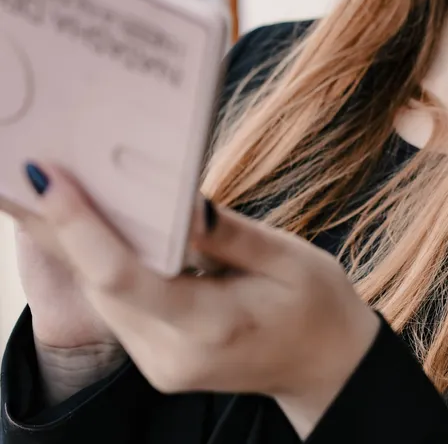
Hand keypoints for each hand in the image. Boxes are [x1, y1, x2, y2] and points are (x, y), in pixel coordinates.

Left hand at [8, 162, 381, 436]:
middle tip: (32, 170)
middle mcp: (170, 354)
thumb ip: (227, 231)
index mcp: (211, 325)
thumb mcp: (289, 257)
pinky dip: (102, 263)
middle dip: (63, 226)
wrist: (327, 366)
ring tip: (49, 189)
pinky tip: (91, 226)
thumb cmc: (317, 304)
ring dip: (76, 243)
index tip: (50, 178)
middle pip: (99, 285)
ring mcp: (159, 364)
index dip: (81, 225)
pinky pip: (117, 305)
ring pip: (101, 295)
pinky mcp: (156, 360)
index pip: (124, 277)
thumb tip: (178, 199)